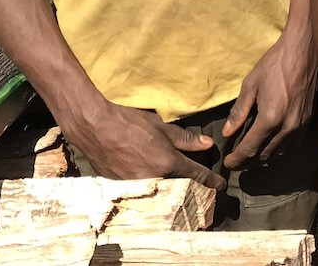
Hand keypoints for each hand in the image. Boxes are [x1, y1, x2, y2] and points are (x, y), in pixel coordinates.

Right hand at [65, 100, 225, 191]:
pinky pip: (147, 196)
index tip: (221, 186)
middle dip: (196, 192)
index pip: (198, 176)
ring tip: (186, 194)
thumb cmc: (130, 123)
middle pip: (183, 191)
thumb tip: (207, 144)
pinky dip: (156, 194)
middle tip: (206, 193)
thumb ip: (185, 139)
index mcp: (168, 163)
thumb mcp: (161, 126)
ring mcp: (139, 188)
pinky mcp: (124, 191)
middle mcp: (156, 180)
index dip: (212, 181)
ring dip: (177, 195)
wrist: (96, 129)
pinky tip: (161, 191)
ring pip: (165, 196)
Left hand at [221, 28, 317, 168]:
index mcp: (270, 118)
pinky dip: (278, 151)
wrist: (304, 51)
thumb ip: (239, 111)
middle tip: (236, 163)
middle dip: (248, 163)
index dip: (237, 159)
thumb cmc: (274, 64)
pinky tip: (271, 146)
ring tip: (250, 158)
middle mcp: (286, 127)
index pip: (250, 149)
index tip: (227, 163)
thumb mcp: (251, 84)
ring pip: (279, 154)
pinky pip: (291, 145)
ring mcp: (299, 126)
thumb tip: (228, 132)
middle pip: (264, 156)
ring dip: (263, 159)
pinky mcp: (308, 122)